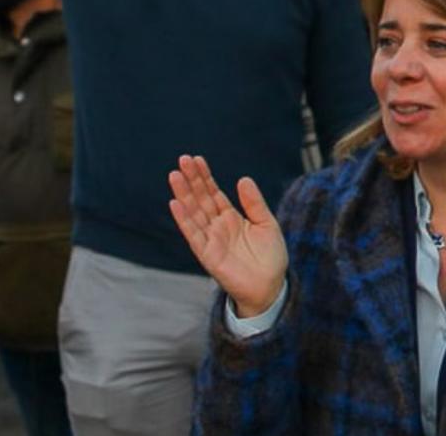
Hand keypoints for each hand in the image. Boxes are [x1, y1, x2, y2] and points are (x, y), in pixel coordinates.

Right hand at [169, 155, 288, 318]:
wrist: (270, 286)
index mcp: (230, 217)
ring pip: (194, 213)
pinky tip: (176, 204)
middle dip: (191, 180)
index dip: (204, 176)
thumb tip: (243, 179)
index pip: (213, 192)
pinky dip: (184, 220)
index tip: (196, 159)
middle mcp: (217, 226)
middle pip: (201, 198)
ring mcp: (211, 239)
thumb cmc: (270, 256)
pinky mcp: (208, 255)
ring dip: (183, 195)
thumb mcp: (266, 223)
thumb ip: (254, 203)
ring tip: (174, 175)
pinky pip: (193, 235)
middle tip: (182, 159)